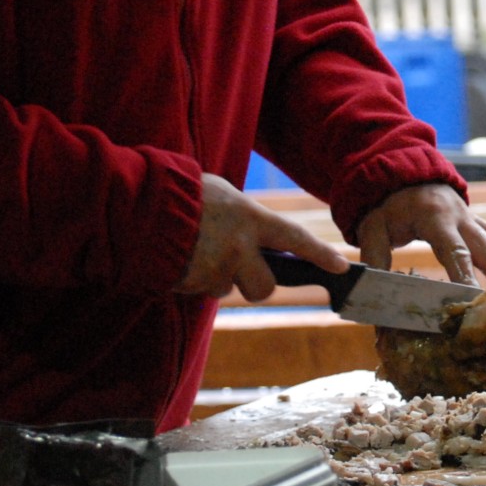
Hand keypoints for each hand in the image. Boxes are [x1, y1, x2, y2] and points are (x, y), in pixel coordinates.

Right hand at [175, 173, 349, 300]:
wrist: (143, 206)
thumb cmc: (183, 194)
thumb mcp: (223, 194)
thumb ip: (244, 217)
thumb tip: (256, 234)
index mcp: (251, 218)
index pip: (295, 238)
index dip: (320, 253)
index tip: (342, 266)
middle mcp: (240, 246)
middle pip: (266, 286)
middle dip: (254, 284)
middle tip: (235, 266)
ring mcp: (218, 267)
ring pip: (228, 290)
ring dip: (217, 280)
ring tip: (197, 254)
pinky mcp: (195, 284)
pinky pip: (202, 291)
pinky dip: (193, 280)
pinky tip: (181, 258)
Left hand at [356, 183, 485, 292]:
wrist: (402, 170)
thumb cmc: (387, 204)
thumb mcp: (372, 226)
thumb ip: (375, 257)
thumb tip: (374, 291)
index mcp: (434, 217)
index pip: (453, 251)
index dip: (466, 276)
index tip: (476, 302)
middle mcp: (462, 218)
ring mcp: (475, 220)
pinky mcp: (481, 225)